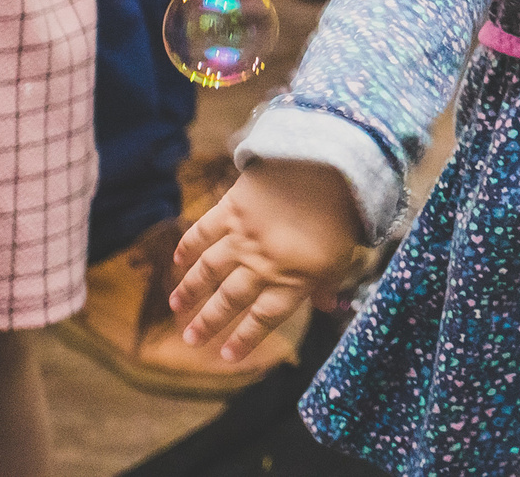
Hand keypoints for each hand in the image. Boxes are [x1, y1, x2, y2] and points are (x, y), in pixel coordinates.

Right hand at [168, 160, 365, 362]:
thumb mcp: (343, 256)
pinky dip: (188, 248)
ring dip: (190, 290)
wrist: (328, 163)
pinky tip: (179, 262)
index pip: (264, 317)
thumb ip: (328, 283)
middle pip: (230, 299)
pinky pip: (203, 232)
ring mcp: (244, 236)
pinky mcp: (231, 208)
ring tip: (176, 308)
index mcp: (294, 279)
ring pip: (210, 271)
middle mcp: (264, 263)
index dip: (244, 339)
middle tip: (190, 339)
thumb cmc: (341, 212)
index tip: (226, 357)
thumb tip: (325, 307)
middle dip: (208, 321)